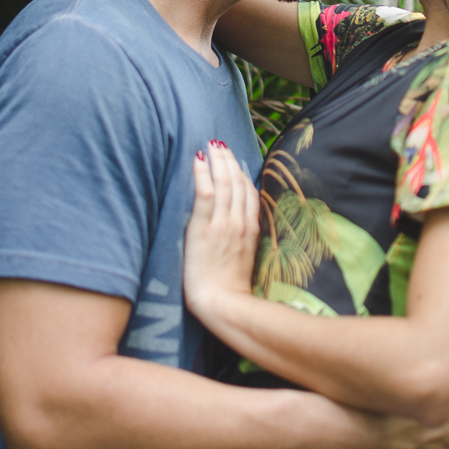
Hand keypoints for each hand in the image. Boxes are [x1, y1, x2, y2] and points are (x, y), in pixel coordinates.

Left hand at [184, 141, 260, 319]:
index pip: (249, 192)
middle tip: (221, 144)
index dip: (242, 173)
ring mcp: (223, 224)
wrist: (223, 304)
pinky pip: (204, 193)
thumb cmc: (230, 289)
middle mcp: (240, 222)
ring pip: (223, 183)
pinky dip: (202, 173)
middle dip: (229, 160)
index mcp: (251, 229)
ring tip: (211, 144)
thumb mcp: (245, 260)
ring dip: (217, 160)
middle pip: (238, 182)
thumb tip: (239, 228)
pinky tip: (197, 159)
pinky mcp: (204, 228)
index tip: (234, 160)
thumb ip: (244, 239)